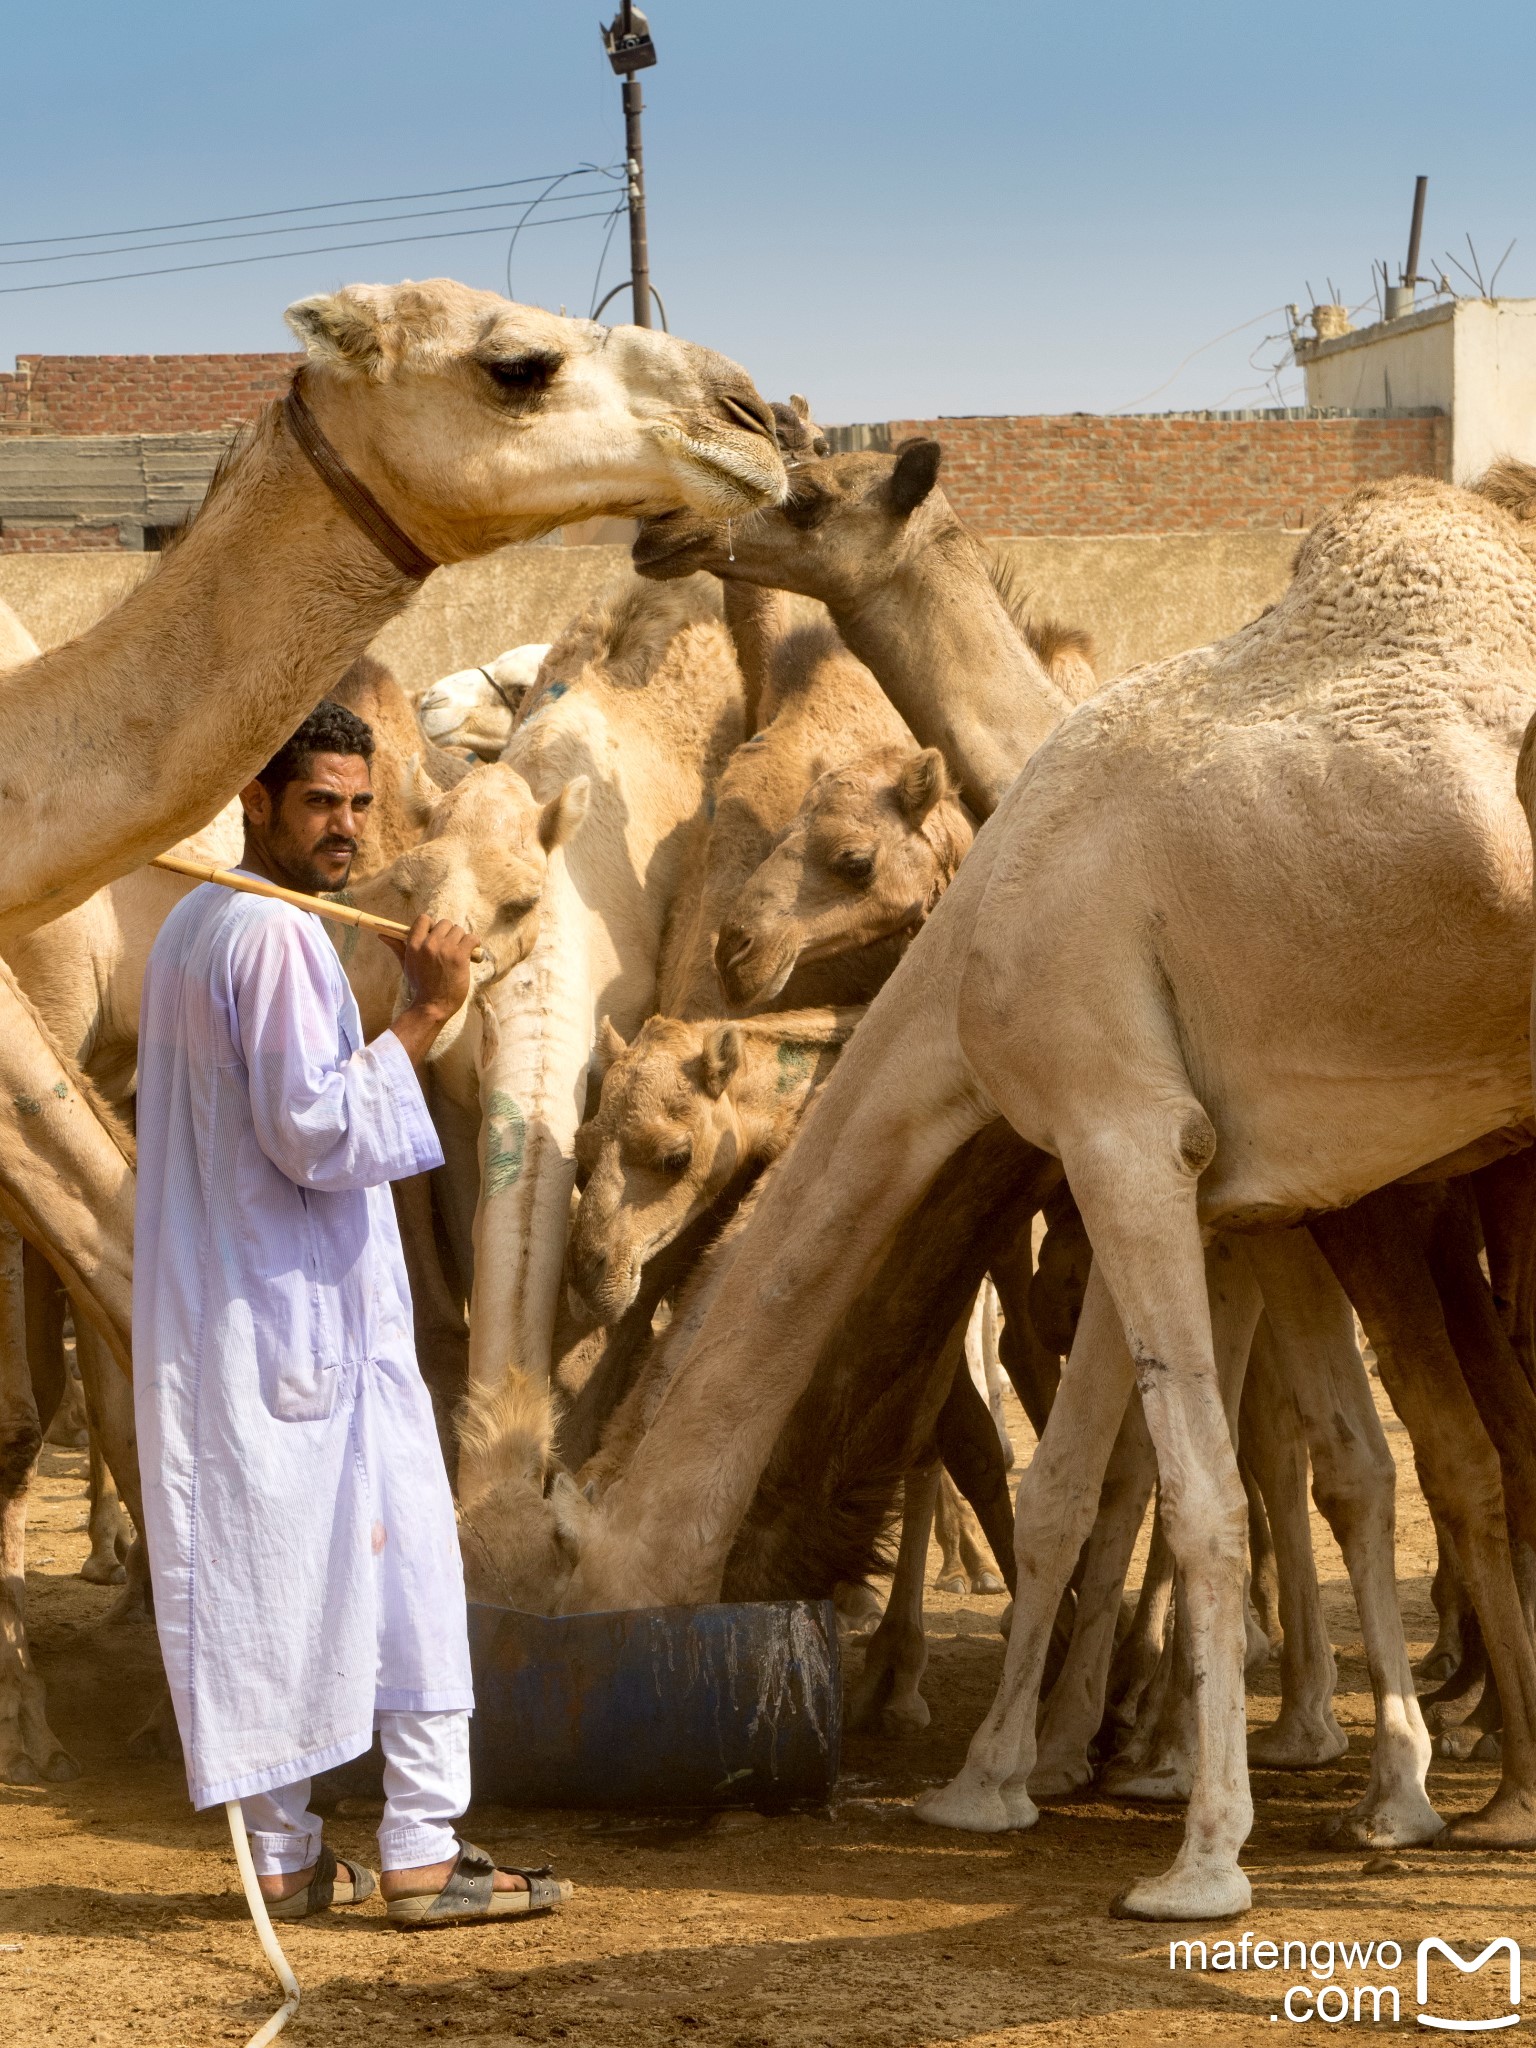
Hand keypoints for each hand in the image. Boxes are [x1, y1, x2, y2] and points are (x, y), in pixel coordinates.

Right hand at [378, 915, 477, 1067]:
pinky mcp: (460, 957)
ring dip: (461, 940)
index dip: (432, 925)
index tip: (435, 936)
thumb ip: (397, 946)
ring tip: (458, 953)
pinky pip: (471, 938)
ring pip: (459, 930)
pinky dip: (473, 944)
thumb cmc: (420, 985)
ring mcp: (445, 950)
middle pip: (444, 923)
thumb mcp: (406, 964)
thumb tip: (382, 935)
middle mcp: (429, 944)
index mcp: (414, 945)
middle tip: (449, 948)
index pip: (424, 918)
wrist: (433, 1006)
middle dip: (448, 933)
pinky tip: (471, 952)